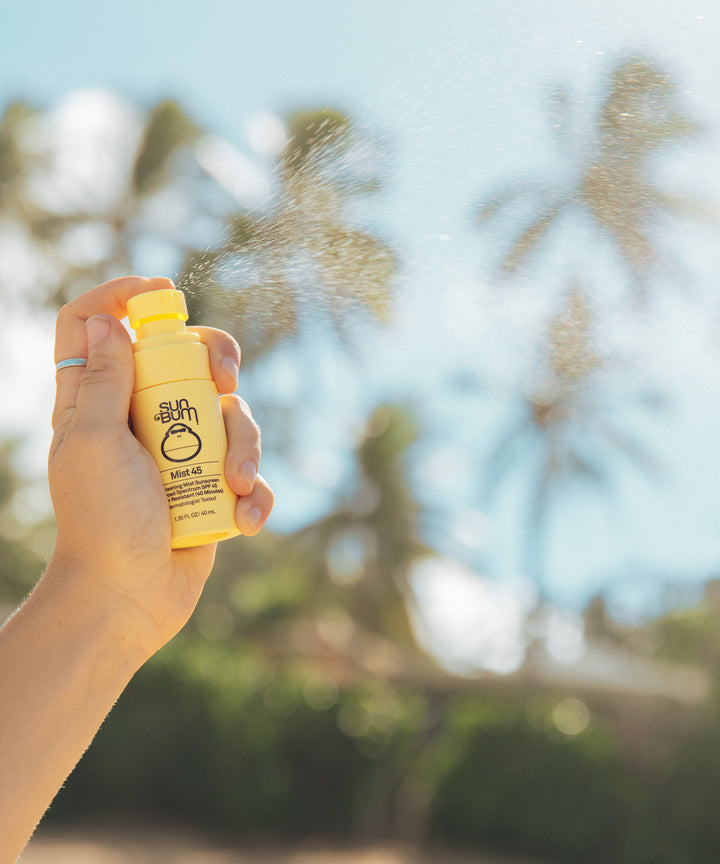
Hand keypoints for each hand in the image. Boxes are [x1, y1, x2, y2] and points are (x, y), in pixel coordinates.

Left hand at [47, 276, 273, 656]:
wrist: (129, 597)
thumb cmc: (102, 521)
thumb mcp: (95, 442)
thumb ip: (103, 380)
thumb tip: (107, 321)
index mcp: (100, 401)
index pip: (97, 326)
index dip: (124, 297)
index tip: (165, 293)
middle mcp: (143, 418)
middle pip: (186, 357)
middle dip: (216, 360)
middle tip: (223, 380)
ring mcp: (183, 452)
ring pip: (230, 413)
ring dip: (243, 445)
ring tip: (235, 483)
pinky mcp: (212, 486)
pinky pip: (248, 470)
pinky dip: (253, 492)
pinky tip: (243, 518)